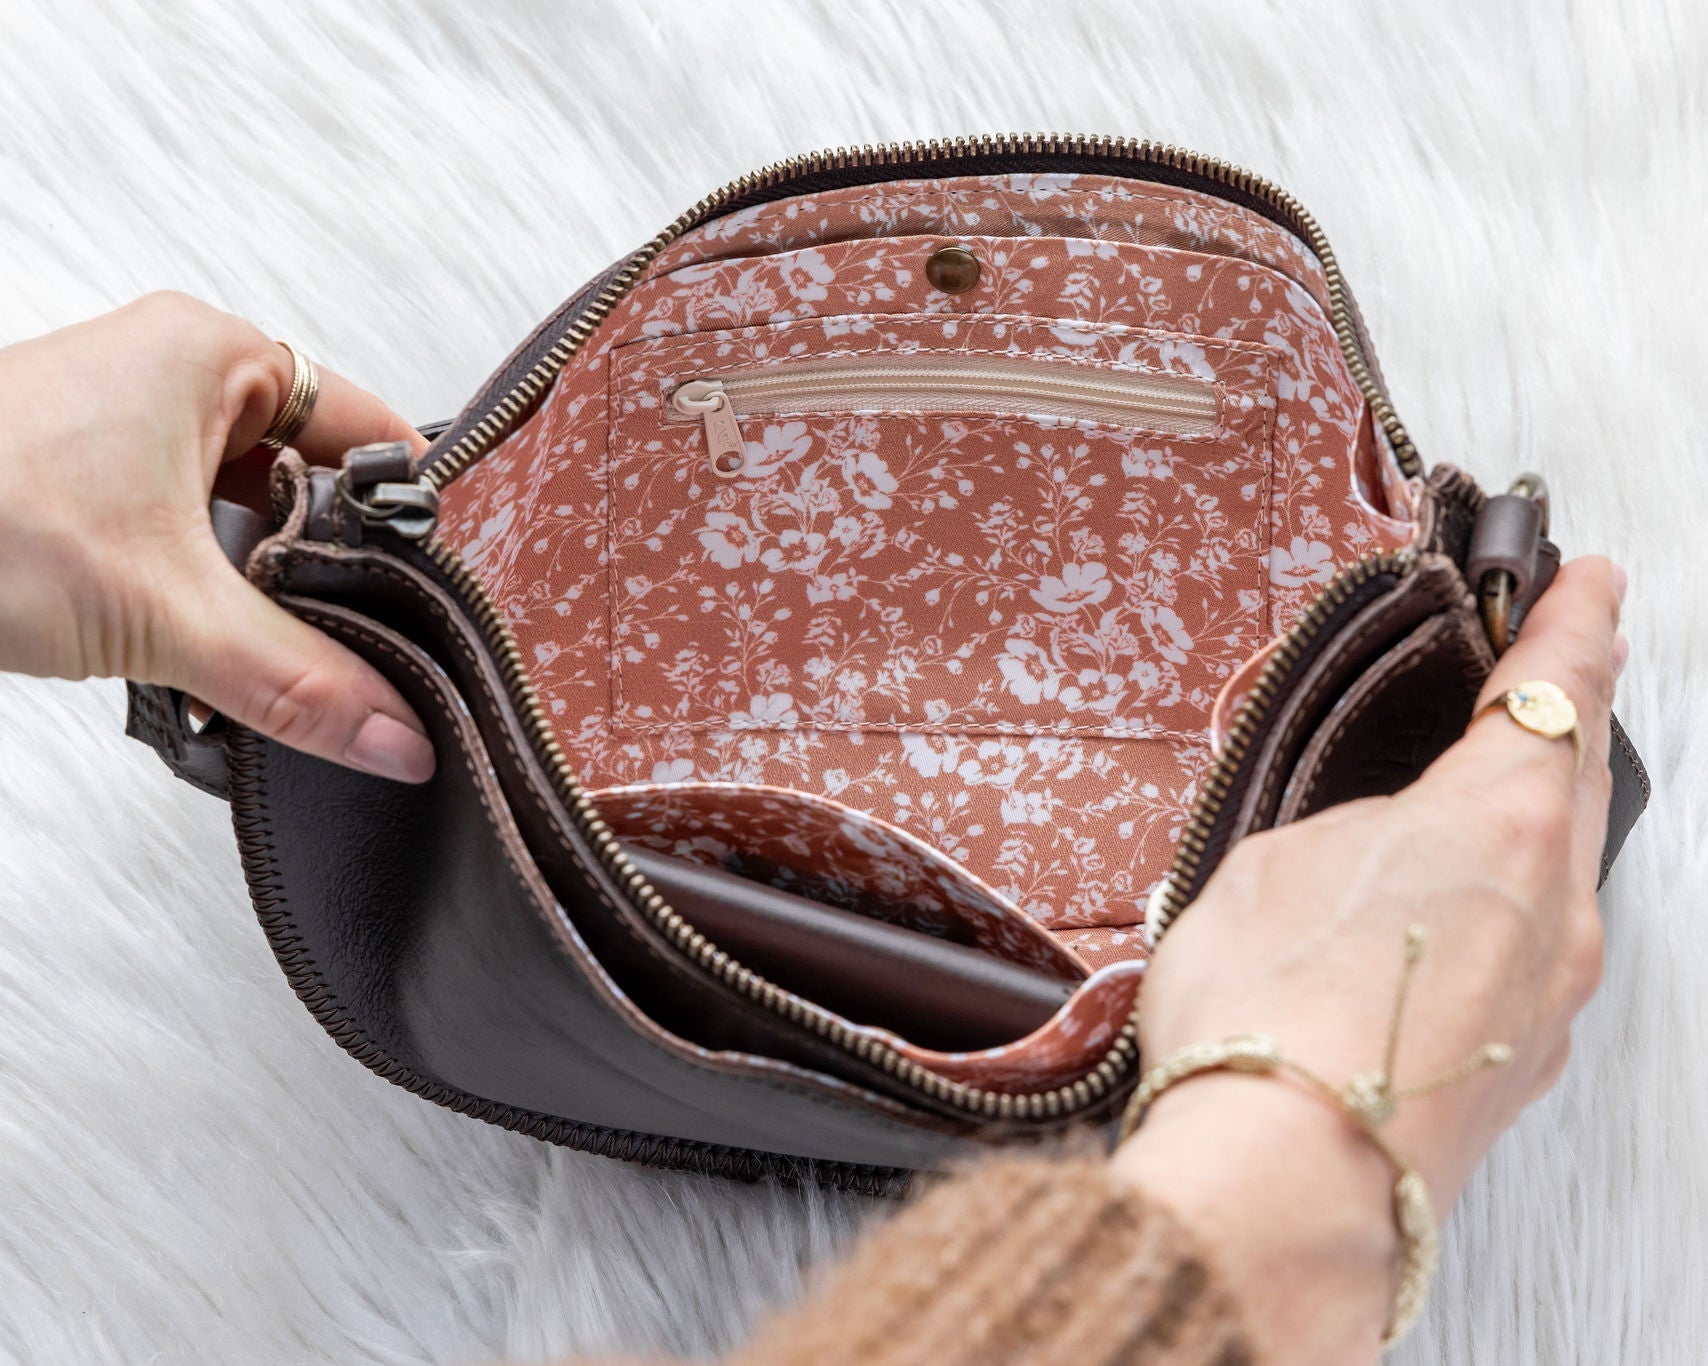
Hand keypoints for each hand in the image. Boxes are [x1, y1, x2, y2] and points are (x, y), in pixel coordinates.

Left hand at [0, 293, 434, 781]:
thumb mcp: (165, 611)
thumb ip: (298, 680)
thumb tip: (400, 737)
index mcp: (213, 352)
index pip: (373, 427)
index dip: (416, 510)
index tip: (446, 588)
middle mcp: (174, 374)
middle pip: (314, 477)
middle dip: (331, 565)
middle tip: (355, 637)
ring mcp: (124, 426)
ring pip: (247, 514)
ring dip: (259, 586)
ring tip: (264, 645)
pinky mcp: (85, 480)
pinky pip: (187, 534)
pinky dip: (202, 591)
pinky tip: (197, 648)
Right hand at [1113, 557, 1625, 1362]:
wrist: (1284, 1187)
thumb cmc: (1270, 1022)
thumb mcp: (1272, 865)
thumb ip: (1348, 830)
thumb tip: (1377, 841)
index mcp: (1501, 823)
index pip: (1557, 686)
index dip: (1575, 619)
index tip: (1588, 579)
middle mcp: (1556, 909)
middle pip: (1582, 780)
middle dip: (1571, 712)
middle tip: (1560, 662)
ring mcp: (1551, 999)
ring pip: (1565, 876)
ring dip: (1539, 819)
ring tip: (1489, 799)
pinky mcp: (1522, 1068)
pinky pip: (1535, 957)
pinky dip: (1508, 916)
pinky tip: (1447, 929)